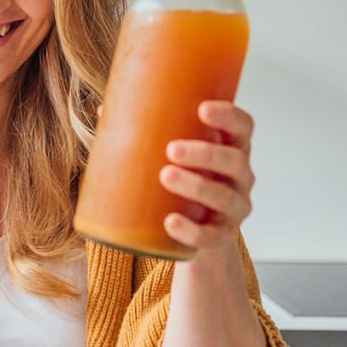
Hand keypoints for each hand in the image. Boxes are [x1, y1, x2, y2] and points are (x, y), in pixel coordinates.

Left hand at [159, 101, 255, 258]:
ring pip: (224, 197)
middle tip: (171, 149)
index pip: (243, 127)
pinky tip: (171, 222)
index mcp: (231, 148)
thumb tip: (104, 110)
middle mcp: (240, 177)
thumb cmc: (184, 182)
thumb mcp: (174, 157)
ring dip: (196, 186)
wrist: (199, 235)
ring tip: (166, 176)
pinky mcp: (221, 238)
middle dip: (205, 154)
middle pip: (234, 161)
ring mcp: (234, 209)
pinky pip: (211, 236)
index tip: (202, 109)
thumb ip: (147, 134)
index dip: (229, 116)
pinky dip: (191, 231)